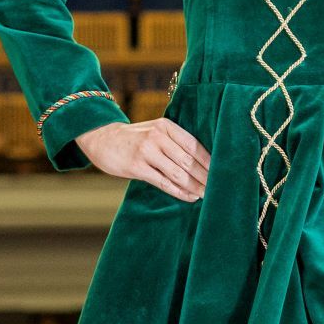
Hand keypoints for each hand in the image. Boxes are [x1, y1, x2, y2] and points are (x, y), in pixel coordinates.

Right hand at [74, 118, 209, 202]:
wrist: (102, 138)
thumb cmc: (134, 137)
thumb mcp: (154, 130)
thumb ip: (174, 141)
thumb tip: (201, 160)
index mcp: (165, 126)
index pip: (193, 145)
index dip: (208, 161)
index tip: (221, 171)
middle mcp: (157, 137)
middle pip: (188, 160)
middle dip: (204, 176)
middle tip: (217, 188)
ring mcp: (146, 152)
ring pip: (177, 173)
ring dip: (194, 186)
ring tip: (206, 195)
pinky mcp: (136, 167)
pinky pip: (163, 182)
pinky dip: (179, 191)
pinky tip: (189, 196)